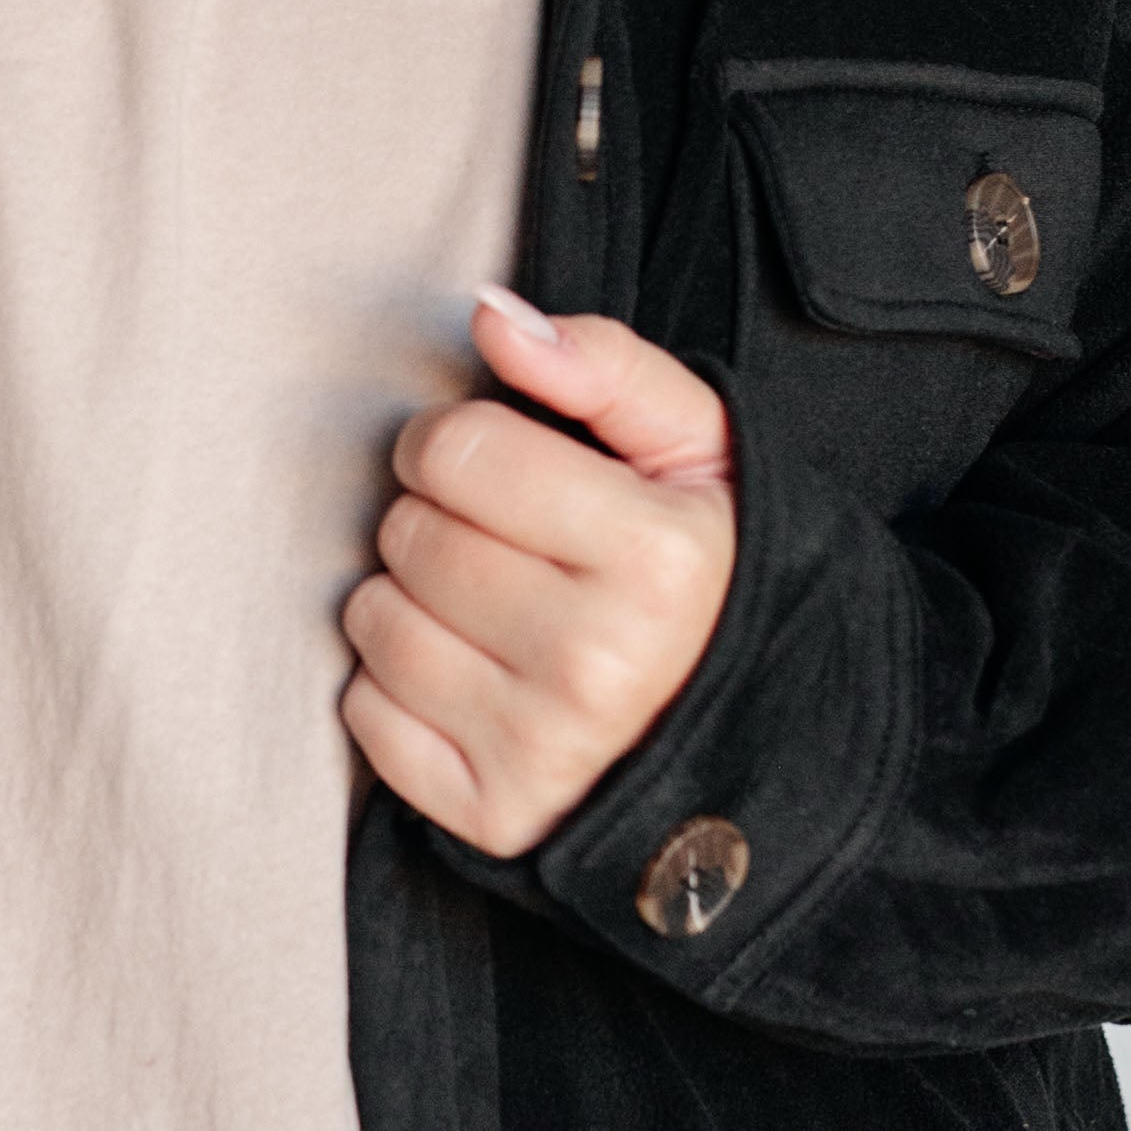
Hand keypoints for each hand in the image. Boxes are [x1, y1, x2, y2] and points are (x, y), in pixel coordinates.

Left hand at [341, 290, 736, 858]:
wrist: (765, 731)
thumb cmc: (710, 571)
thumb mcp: (696, 449)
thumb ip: (600, 365)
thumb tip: (489, 315)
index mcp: (659, 559)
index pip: (457, 450)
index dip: (459, 442)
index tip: (497, 466)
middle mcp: (600, 662)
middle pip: (410, 534)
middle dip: (437, 519)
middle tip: (502, 544)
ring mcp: (544, 749)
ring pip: (374, 622)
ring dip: (409, 600)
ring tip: (488, 610)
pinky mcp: (495, 815)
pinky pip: (366, 717)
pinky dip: (395, 690)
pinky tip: (470, 679)